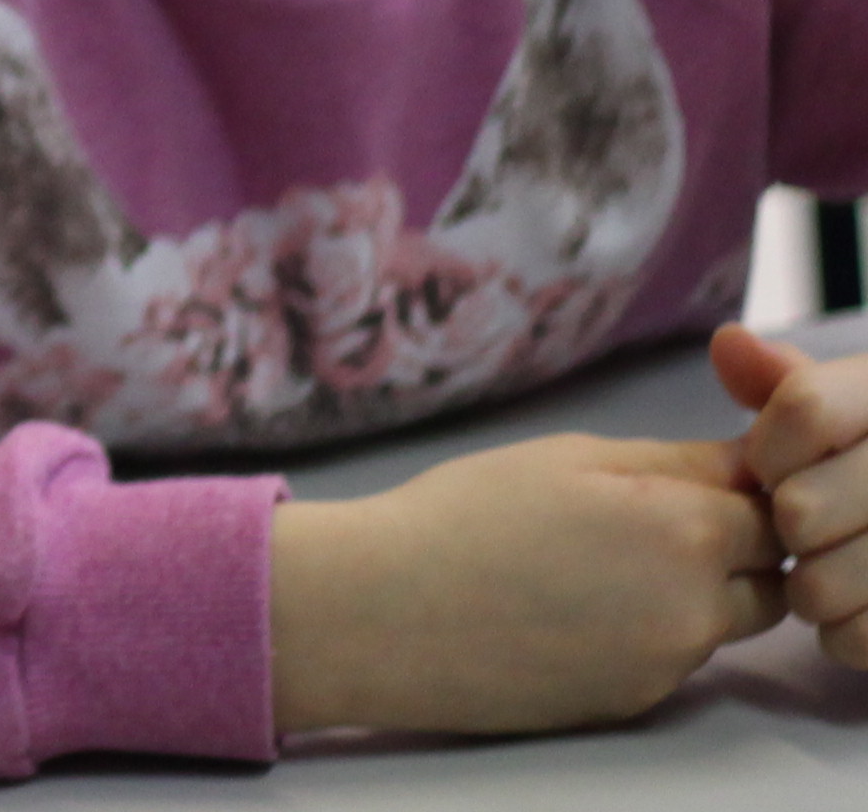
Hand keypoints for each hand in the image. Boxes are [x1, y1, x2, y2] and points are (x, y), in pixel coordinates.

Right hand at [270, 431, 784, 734]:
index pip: (771, 514)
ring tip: (592, 569)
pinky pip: (669, 660)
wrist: (386, 611)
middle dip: (731, 553)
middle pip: (768, 581)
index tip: (683, 486)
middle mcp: (696, 606)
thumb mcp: (569, 455)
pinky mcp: (634, 702)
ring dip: (688, 595)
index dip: (733, 495)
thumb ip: (673, 461)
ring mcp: (668, 664)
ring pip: (718, 624)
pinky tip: (566, 610)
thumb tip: (740, 466)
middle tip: (645, 528)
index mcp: (687, 529)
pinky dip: (640, 633)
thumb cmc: (465, 516)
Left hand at [716, 324, 867, 667]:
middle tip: (802, 530)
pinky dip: (843, 634)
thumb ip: (784, 379)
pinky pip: (860, 636)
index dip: (769, 448)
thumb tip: (728, 342)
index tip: (777, 467)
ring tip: (820, 577)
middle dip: (786, 525)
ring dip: (808, 588)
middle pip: (799, 508)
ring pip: (821, 582)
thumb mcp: (847, 407)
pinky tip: (851, 614)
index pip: (804, 409)